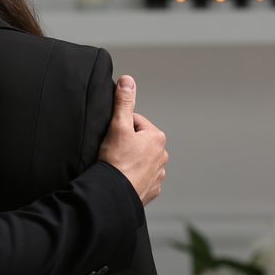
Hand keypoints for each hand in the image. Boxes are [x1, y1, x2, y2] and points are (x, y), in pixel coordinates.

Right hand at [99, 76, 167, 205]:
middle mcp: (162, 155)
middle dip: (126, 144)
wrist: (113, 194)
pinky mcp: (151, 189)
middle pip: (138, 142)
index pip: (135, 123)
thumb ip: (123, 102)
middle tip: (112, 152)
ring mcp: (158, 174)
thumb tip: (128, 80)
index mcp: (157, 137)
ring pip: (140, 160)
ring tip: (117, 166)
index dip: (120, 128)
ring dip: (130, 161)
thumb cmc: (116, 161)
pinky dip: (132, 177)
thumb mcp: (118, 126)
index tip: (112, 137)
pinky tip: (121, 178)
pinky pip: (140, 178)